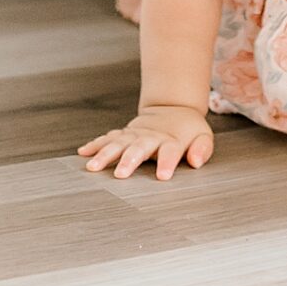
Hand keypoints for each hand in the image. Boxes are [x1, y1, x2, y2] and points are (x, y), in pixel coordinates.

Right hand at [78, 104, 213, 181]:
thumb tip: (196, 161)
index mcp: (171, 140)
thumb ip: (201, 149)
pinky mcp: (124, 134)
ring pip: (118, 143)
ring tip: (92, 167)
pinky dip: (95, 145)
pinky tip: (84, 153)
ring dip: (105, 154)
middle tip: (120, 175)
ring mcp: (135, 134)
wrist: (173, 109)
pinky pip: (107, 138)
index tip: (163, 176)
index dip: (167, 162)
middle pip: (139, 148)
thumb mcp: (202, 137)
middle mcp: (150, 137)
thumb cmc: (188, 131)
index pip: (170, 151)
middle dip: (129, 160)